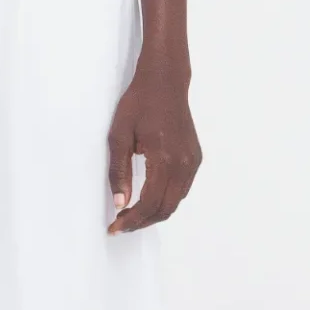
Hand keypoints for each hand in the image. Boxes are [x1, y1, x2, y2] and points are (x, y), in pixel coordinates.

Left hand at [106, 58, 201, 233]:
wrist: (165, 82)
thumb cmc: (138, 104)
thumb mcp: (119, 136)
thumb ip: (119, 172)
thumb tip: (120, 203)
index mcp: (164, 158)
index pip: (149, 203)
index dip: (131, 220)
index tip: (115, 228)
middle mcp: (183, 164)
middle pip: (165, 208)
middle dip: (142, 222)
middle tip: (120, 225)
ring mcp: (192, 162)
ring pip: (175, 202)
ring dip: (154, 214)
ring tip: (132, 216)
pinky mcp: (195, 158)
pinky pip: (182, 190)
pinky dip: (166, 201)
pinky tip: (149, 199)